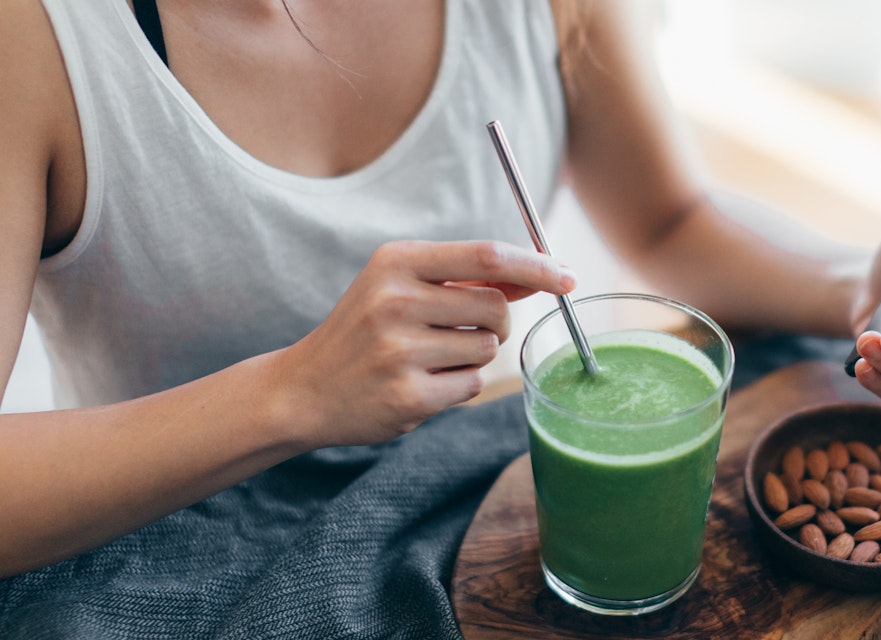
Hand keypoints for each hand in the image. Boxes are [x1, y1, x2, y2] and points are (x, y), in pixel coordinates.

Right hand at [271, 240, 574, 446]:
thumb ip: (470, 278)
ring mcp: (399, 350)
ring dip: (472, 357)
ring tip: (427, 358)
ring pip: (487, 349)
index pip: (487, 256)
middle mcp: (395, 300)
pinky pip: (472, 386)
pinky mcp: (407, 395)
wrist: (303, 388)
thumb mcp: (403, 286)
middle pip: (495, 307)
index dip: (536, 266)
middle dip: (497, 322)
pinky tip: (419, 384)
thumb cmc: (366, 331)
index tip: (568, 277)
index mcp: (396, 261)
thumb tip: (543, 271)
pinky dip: (458, 387)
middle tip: (462, 331)